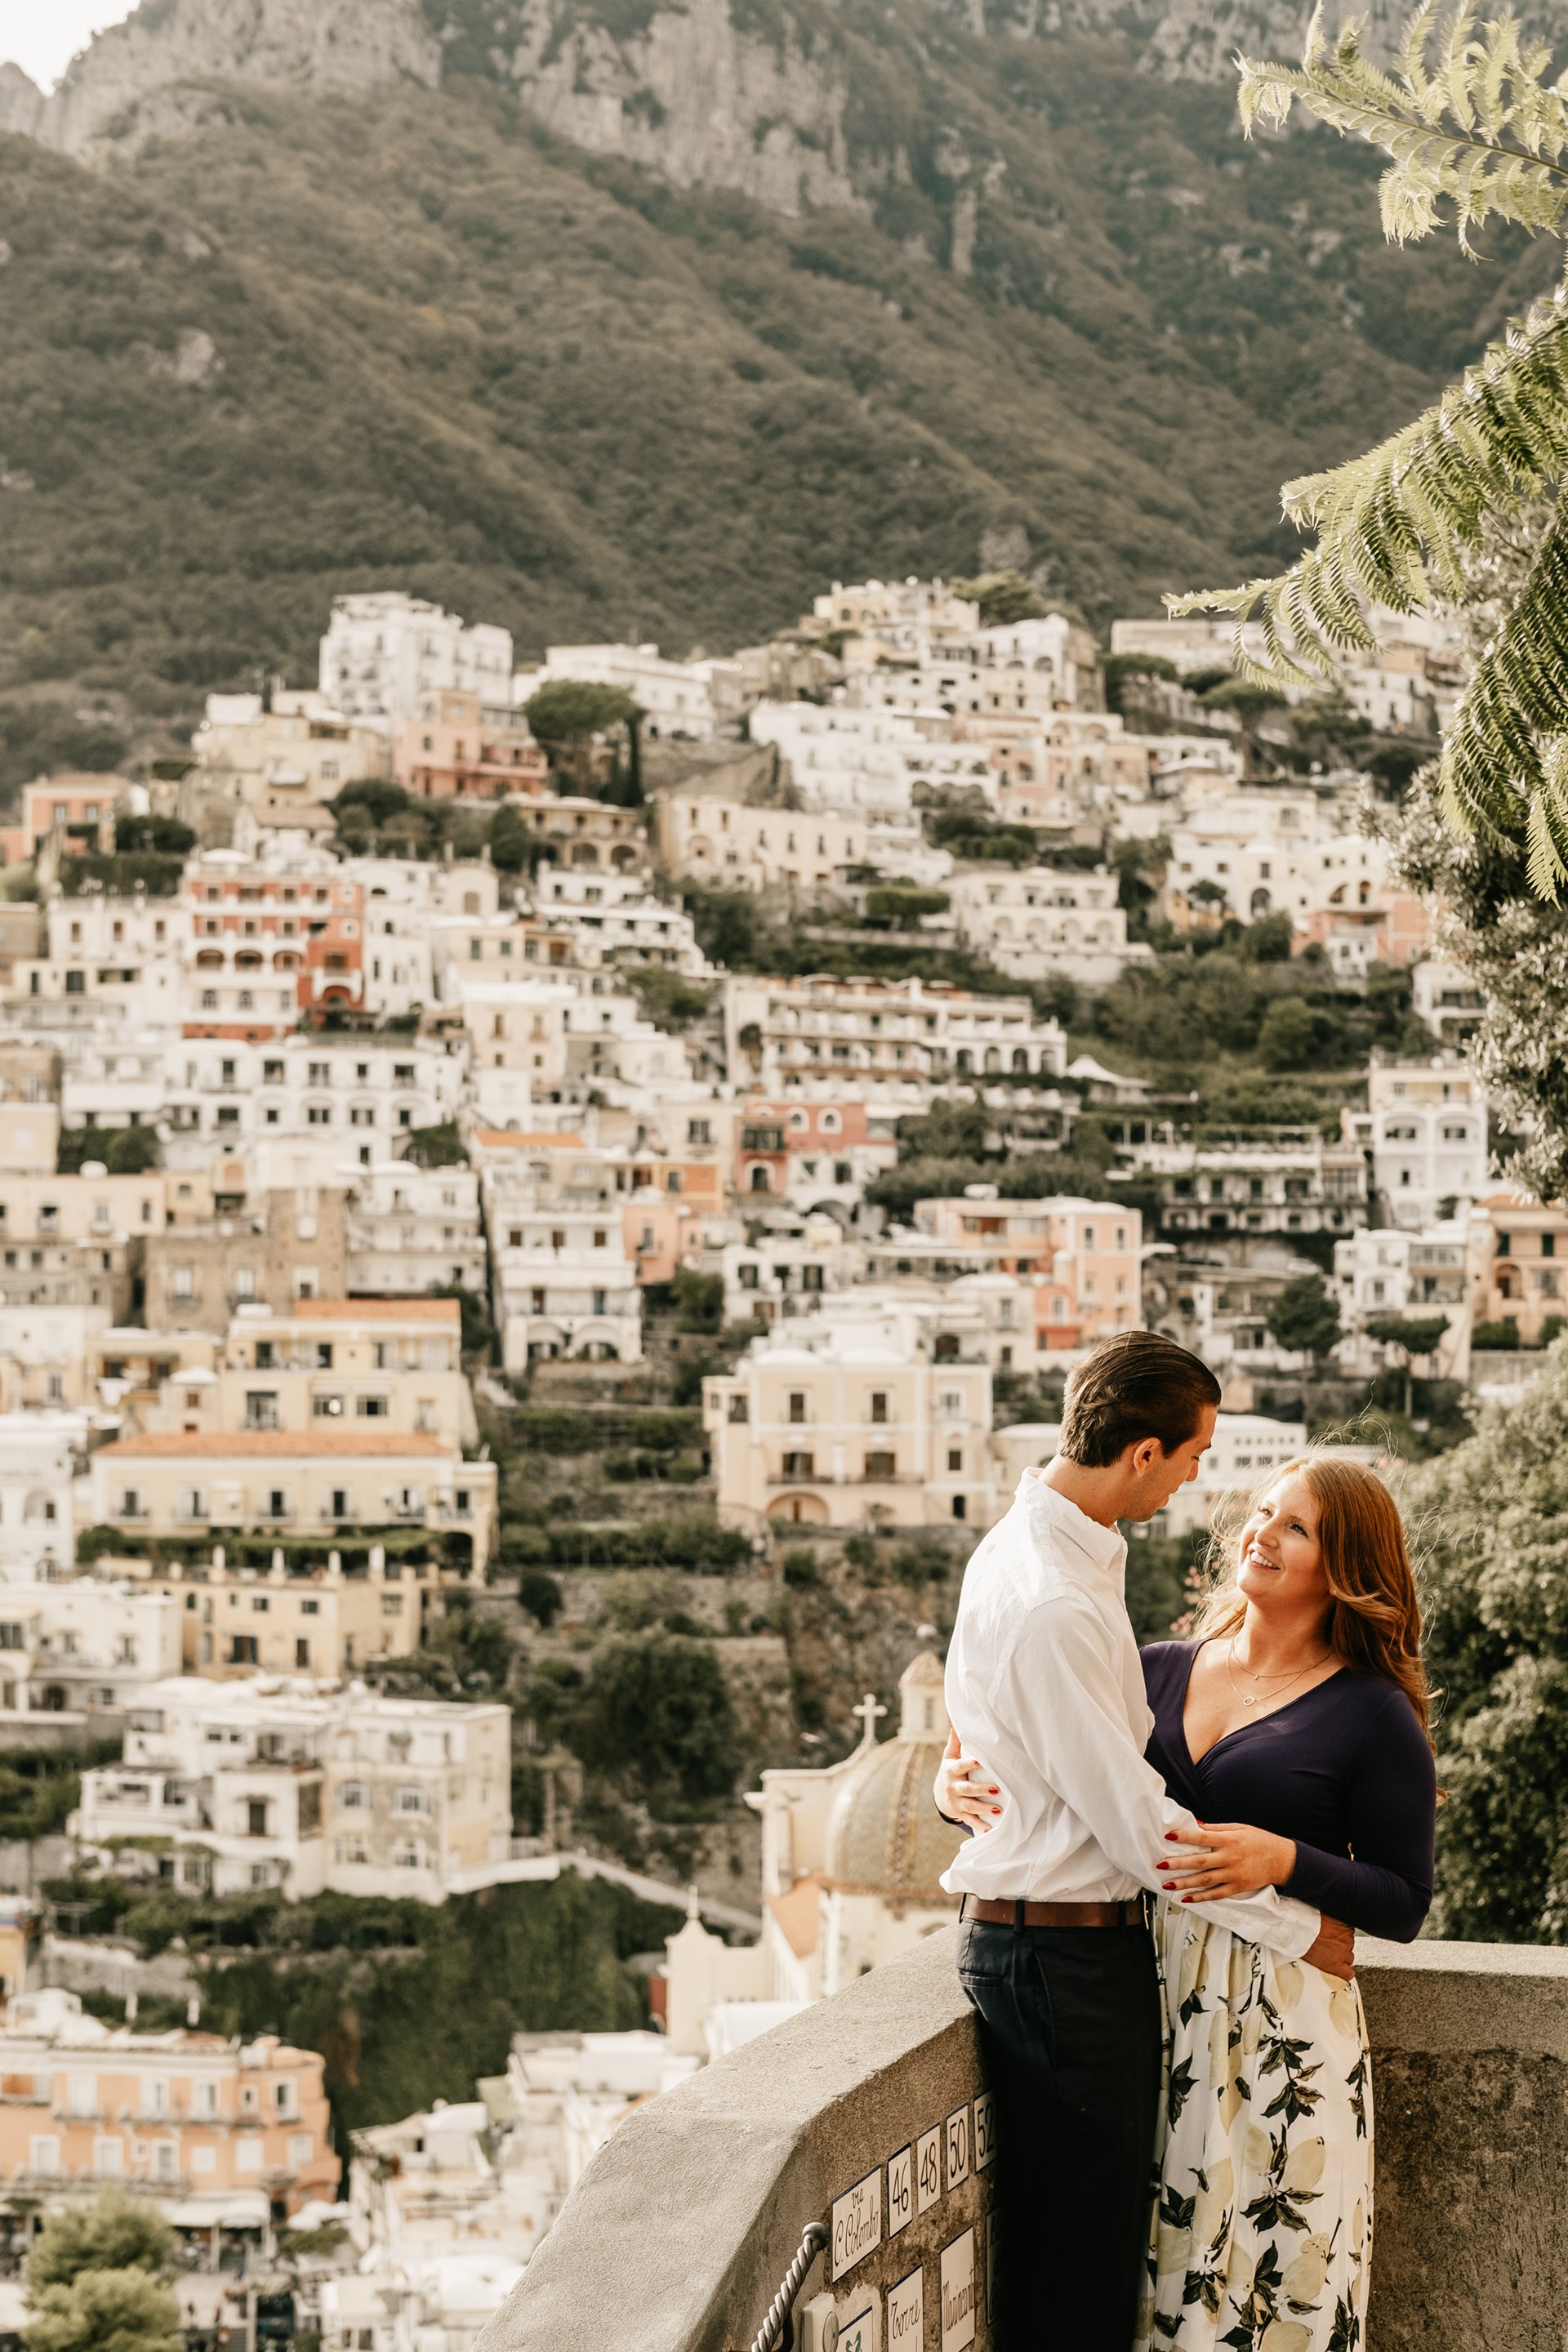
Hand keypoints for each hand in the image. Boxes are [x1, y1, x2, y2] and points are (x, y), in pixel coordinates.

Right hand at [934, 1726, 1001, 1832]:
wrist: (939, 1796)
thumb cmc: (950, 1770)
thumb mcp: (949, 1756)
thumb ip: (955, 1740)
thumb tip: (955, 1720)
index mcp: (951, 1771)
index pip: (960, 1767)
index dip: (969, 1764)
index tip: (980, 1761)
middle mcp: (953, 1787)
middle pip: (967, 1789)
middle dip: (981, 1790)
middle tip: (996, 1789)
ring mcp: (956, 1802)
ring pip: (970, 1806)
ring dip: (984, 1809)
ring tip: (998, 1810)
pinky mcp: (960, 1814)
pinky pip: (970, 1821)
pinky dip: (979, 1826)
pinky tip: (990, 1829)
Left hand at [1156, 1820, 1296, 1901]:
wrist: (1282, 1860)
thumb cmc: (1260, 1840)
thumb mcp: (1240, 1827)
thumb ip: (1217, 1827)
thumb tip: (1197, 1825)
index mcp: (1229, 1840)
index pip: (1202, 1837)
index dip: (1185, 1836)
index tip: (1168, 1836)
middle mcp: (1229, 1857)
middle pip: (1200, 1861)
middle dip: (1178, 1863)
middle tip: (1160, 1865)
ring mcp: (1233, 1874)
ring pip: (1204, 1880)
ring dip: (1184, 1883)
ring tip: (1167, 1885)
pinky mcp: (1237, 1887)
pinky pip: (1216, 1894)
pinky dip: (1201, 1897)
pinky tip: (1187, 1898)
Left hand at [1303, 1916, 1354, 1981]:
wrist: (1305, 1923)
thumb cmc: (1303, 1939)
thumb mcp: (1310, 1959)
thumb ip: (1321, 1965)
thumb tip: (1321, 1966)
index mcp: (1334, 1964)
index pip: (1348, 1974)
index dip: (1346, 1972)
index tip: (1343, 1970)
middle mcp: (1342, 1953)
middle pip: (1349, 1958)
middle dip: (1342, 1955)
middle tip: (1332, 1949)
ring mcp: (1346, 1939)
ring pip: (1349, 1944)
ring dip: (1342, 1942)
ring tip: (1330, 1936)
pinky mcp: (1347, 1927)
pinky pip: (1348, 1932)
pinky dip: (1342, 1931)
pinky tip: (1333, 1928)